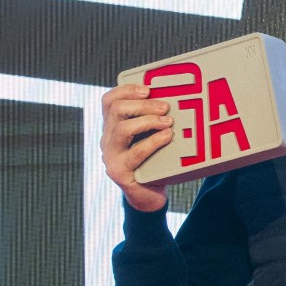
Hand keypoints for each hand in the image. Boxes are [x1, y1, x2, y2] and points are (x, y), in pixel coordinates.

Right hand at [99, 83, 172, 212]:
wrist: (148, 196)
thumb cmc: (154, 161)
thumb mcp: (151, 137)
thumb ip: (154, 121)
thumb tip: (178, 99)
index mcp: (112, 127)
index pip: (109, 101)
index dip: (126, 90)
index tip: (148, 89)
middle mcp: (107, 139)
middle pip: (116, 110)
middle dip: (143, 105)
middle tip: (165, 107)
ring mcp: (111, 156)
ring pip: (122, 129)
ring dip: (147, 121)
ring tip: (168, 122)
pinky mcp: (119, 172)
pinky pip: (135, 153)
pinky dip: (153, 142)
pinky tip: (167, 137)